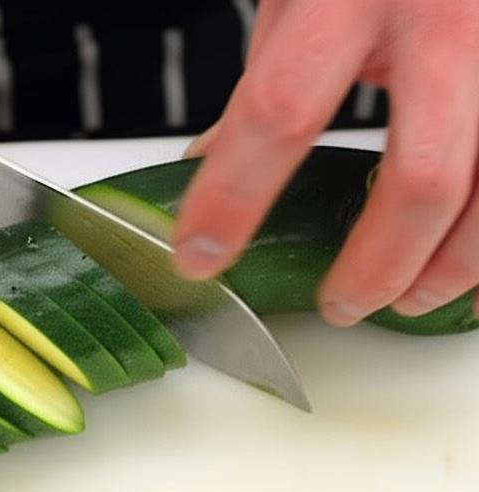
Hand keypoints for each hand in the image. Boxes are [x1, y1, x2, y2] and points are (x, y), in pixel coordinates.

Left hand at [174, 0, 478, 325]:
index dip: (232, 197)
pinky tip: (468, 268)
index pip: (279, 112)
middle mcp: (446, 18)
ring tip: (407, 301)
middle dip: (376, 264)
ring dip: (452, 267)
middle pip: (422, 178)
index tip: (198, 255)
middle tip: (339, 304)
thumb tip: (209, 164)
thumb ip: (266, 81)